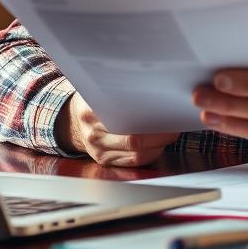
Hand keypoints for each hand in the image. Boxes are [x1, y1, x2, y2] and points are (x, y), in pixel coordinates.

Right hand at [57, 93, 177, 166]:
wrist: (72, 120)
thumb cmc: (94, 101)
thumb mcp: (98, 89)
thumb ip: (118, 90)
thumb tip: (153, 86)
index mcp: (91, 111)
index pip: (124, 118)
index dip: (148, 118)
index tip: (166, 111)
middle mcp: (93, 134)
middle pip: (133, 140)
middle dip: (160, 135)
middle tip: (175, 125)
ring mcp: (98, 151)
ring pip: (136, 154)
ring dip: (158, 146)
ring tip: (171, 134)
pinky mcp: (105, 161)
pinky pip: (133, 162)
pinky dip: (150, 154)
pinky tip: (159, 145)